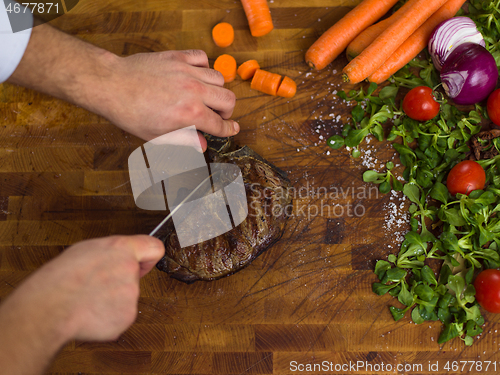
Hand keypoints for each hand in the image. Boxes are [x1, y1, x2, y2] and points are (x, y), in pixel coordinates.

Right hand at [0, 235, 163, 373]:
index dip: (148, 256)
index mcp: (122, 249)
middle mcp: (131, 270)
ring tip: (89, 299)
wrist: (50, 308)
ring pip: (127, 297)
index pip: (155, 248)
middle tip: (97, 284)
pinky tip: (92, 312)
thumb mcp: (85, 249)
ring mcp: (131, 295)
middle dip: (121, 280)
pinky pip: (122, 315)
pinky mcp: (128, 316)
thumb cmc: (60, 278)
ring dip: (114, 299)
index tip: (143, 261)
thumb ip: (112, 251)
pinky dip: (109, 316)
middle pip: (136, 275)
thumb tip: (121, 257)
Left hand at [92, 49, 238, 148]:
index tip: (232, 129)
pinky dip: (204, 67)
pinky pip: (202, 58)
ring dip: (217, 90)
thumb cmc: (131, 113)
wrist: (113, 85)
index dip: (228, 130)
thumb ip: (185, 140)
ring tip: (207, 96)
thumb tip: (202, 145)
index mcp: (190, 113)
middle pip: (228, 99)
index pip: (219, 124)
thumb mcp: (158, 136)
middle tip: (218, 116)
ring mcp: (187, 72)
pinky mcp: (178, 57)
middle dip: (227, 111)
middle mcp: (194, 91)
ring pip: (219, 78)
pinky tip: (196, 75)